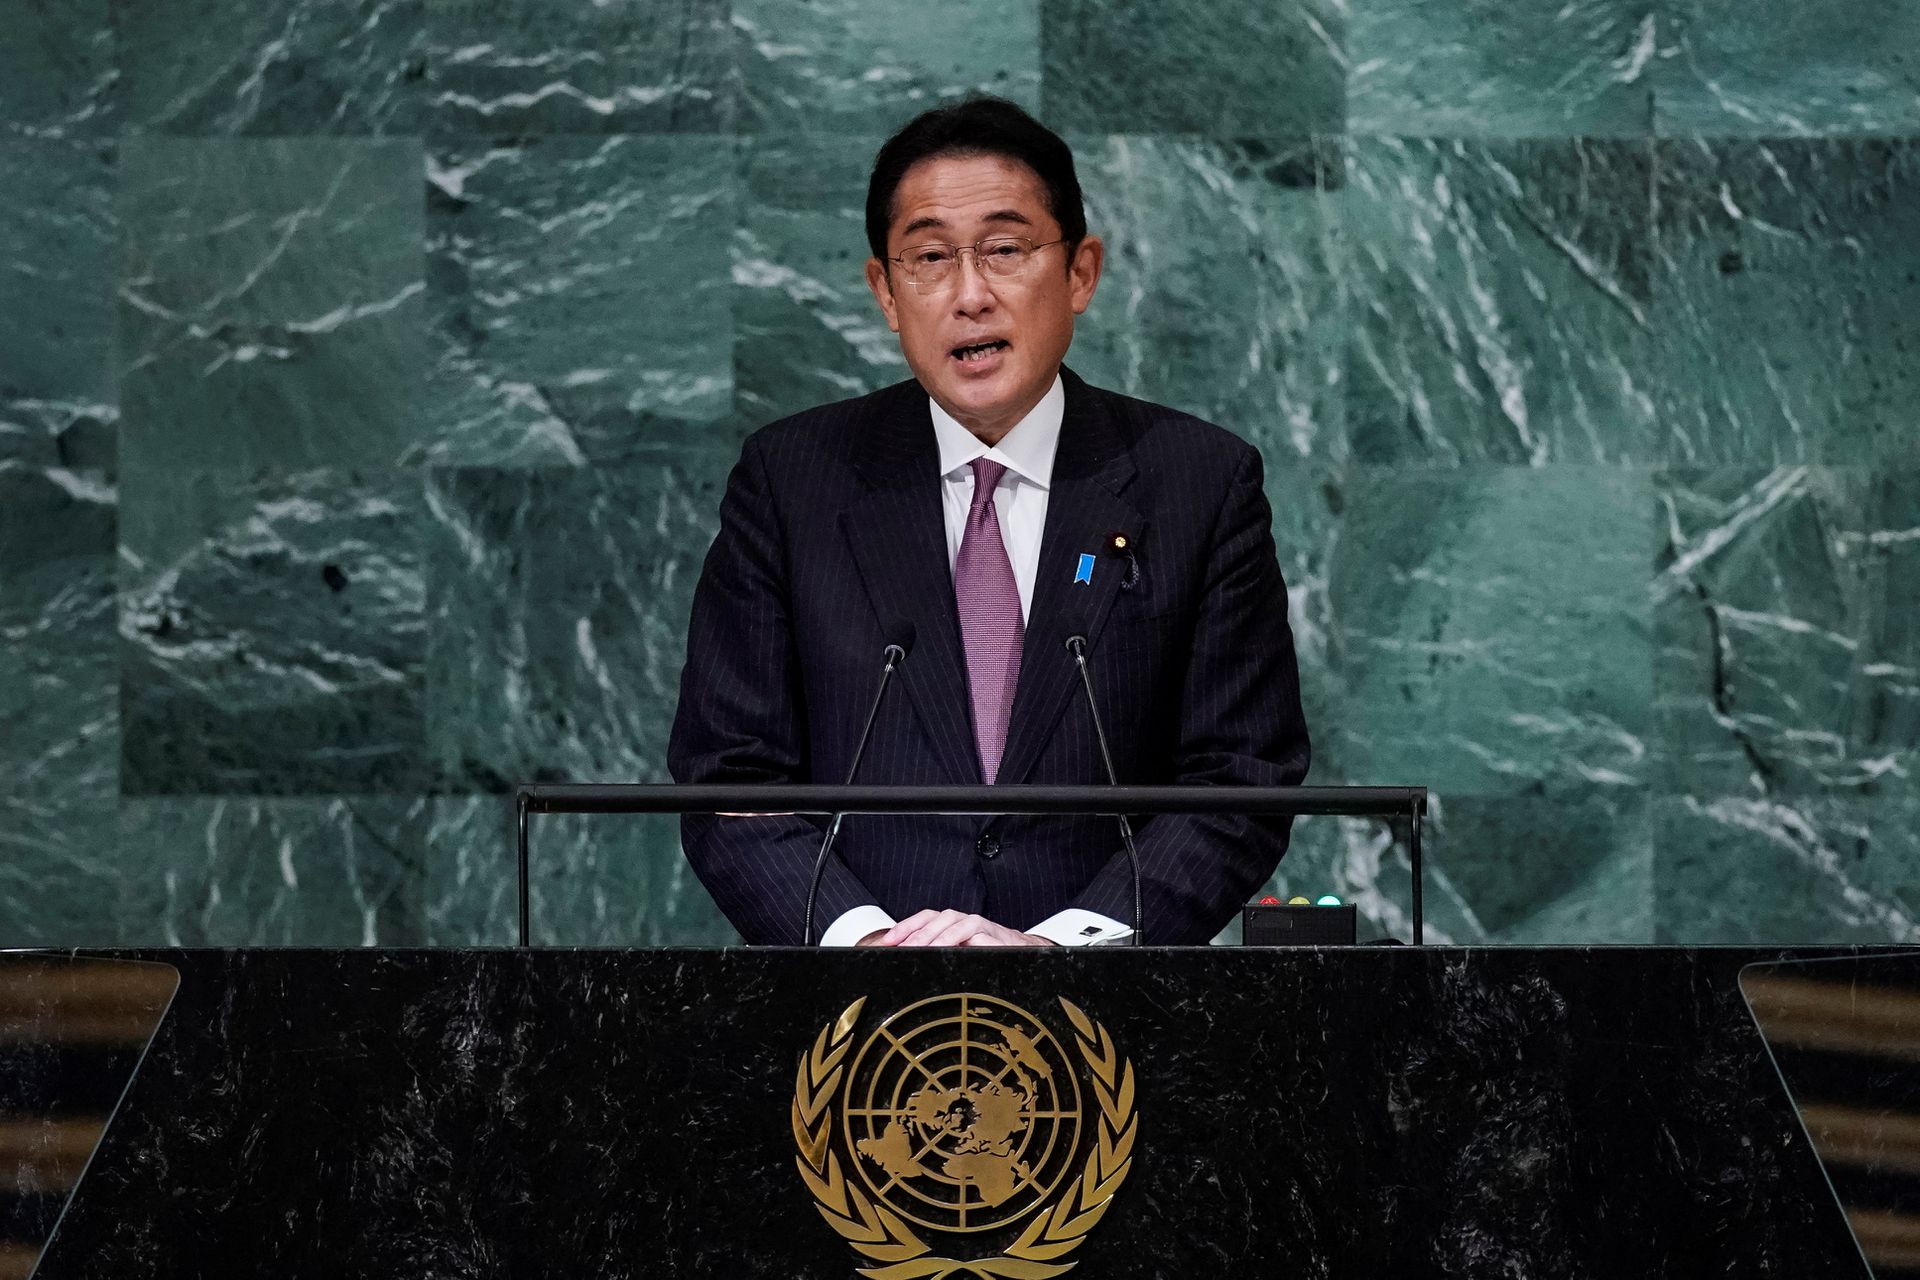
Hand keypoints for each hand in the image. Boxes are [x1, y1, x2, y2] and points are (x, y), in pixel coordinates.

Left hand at [878, 910, 1055, 947]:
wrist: (1025, 953)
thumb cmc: (987, 953)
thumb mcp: (958, 953)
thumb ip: (936, 953)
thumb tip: (905, 963)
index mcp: (953, 923)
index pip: (926, 917)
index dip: (905, 927)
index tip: (887, 942)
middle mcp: (966, 921)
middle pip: (940, 918)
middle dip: (920, 934)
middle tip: (904, 950)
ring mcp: (985, 928)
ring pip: (960, 924)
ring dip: (943, 937)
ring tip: (929, 951)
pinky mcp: (1001, 940)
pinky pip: (984, 937)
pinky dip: (972, 942)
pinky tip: (961, 952)